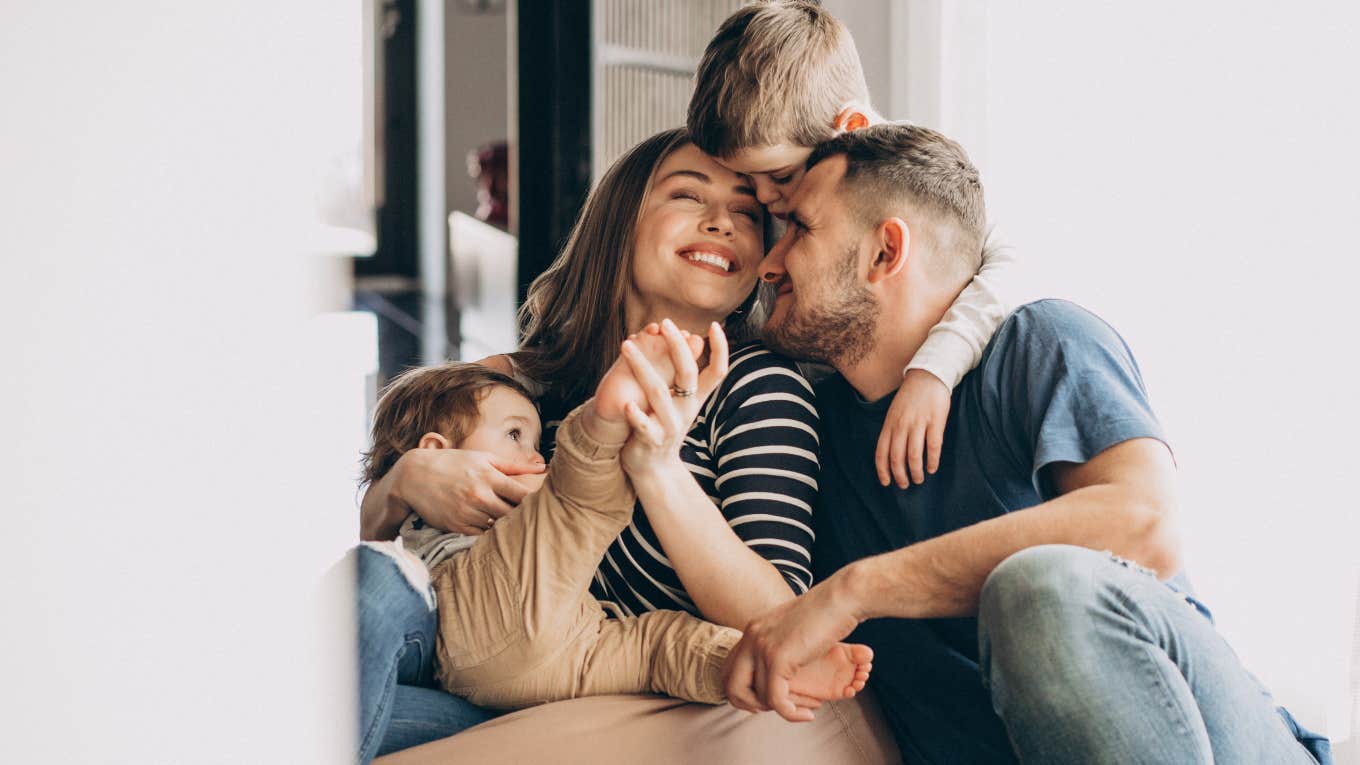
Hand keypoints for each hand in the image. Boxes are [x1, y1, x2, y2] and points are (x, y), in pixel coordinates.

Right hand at [392, 448, 544, 534]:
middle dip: (524, 516)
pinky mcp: (456, 527)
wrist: (414, 475)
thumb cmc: (453, 463)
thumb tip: (542, 469)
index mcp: (489, 476)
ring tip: (515, 525)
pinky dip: (489, 533)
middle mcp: (479, 496)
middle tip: (534, 518)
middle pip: (514, 514)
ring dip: (506, 526)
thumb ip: (513, 466)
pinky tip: (492, 528)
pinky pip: (481, 536)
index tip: (544, 504)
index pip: (523, 495)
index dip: (536, 502)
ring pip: (498, 527)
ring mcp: (467, 513)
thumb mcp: (482, 458)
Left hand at [617, 320, 728, 476]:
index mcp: (695, 398)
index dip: (720, 350)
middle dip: (678, 347)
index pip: (718, 372)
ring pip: (659, 393)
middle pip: (688, 374)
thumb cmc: (663, 425)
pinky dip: (636, 415)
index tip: (714, 325)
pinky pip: (645, 427)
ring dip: (642, 368)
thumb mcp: (679, 402)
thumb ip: (681, 376)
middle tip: (665, 323)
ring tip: (626, 346)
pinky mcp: (652, 441)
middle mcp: (687, 409)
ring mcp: (671, 426)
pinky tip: (626, 403)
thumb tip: (687, 339)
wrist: (655, 468)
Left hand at [722, 574, 862, 721]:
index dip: (741, 690)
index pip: (728, 668)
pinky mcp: (779, 658)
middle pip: (731, 684)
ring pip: (758, 696)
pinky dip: (790, 714)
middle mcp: (752, 636)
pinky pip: (776, 700)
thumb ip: (778, 642)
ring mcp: (763, 647)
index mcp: (753, 629)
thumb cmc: (826, 612)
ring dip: (780, 709)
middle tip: (774, 709)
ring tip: (802, 708)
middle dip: (749, 705)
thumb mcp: (792, 627)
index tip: (762, 700)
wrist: (841, 598)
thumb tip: (776, 664)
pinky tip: (806, 715)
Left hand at [875, 368, 950, 488]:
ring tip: (919, 479)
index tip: (886, 482)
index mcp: (890, 424)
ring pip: (914, 455)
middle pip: (897, 457)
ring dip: (916, 472)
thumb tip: (892, 455)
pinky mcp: (935, 421)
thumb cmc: (910, 397)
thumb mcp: (894, 412)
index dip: (883, 470)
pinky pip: (933, 446)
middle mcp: (901, 425)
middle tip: (905, 485)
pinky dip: (932, 460)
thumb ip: (892, 431)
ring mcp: (918, 423)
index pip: (881, 452)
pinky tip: (933, 468)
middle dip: (900, 475)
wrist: (928, 375)